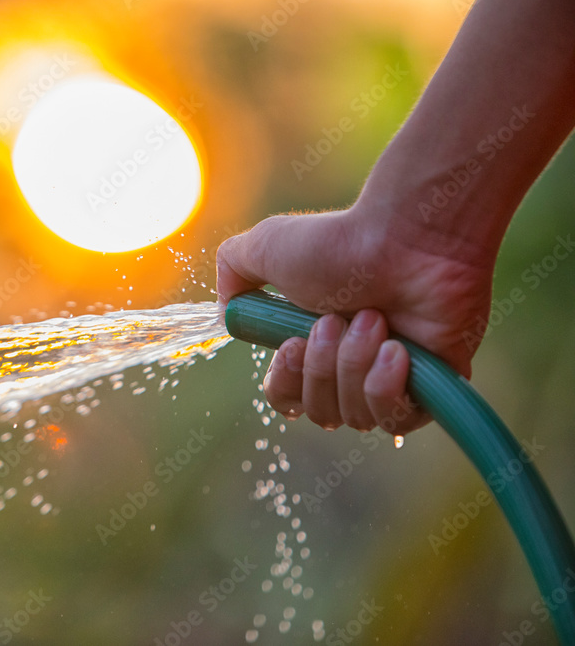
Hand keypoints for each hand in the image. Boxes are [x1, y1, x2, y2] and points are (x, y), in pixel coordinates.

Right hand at [216, 203, 493, 434]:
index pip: (288, 399)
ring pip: (356, 416)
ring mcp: (394, 380)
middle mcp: (352, 367)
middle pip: (321, 414)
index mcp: (315, 344)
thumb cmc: (339, 241)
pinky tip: (397, 350)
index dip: (285, 383)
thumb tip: (227, 315)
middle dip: (322, 368)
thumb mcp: (262, 246)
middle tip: (336, 319)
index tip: (293, 345)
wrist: (408, 237)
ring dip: (354, 365)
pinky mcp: (431, 389)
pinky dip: (385, 386)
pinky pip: (395, 421)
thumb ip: (232, 274)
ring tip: (373, 319)